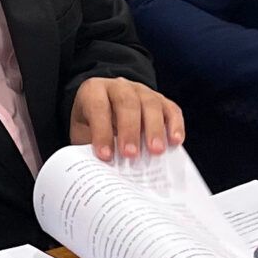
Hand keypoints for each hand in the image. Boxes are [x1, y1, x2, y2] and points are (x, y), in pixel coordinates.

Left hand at [68, 76, 184, 160]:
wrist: (106, 112)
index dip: (101, 131)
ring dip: (154, 129)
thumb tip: (101, 170)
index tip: (105, 156)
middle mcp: (119, 86)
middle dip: (130, 130)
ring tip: (155, 152)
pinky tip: (175, 141)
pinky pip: (171, 109)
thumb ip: (89, 146)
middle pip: (127, 102)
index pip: (98, 107)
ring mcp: (142, 91)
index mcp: (93, 91)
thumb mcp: (82, 134)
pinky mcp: (161, 100)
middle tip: (131, 155)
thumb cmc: (92, 126)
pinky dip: (175, 125)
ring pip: (151, 104)